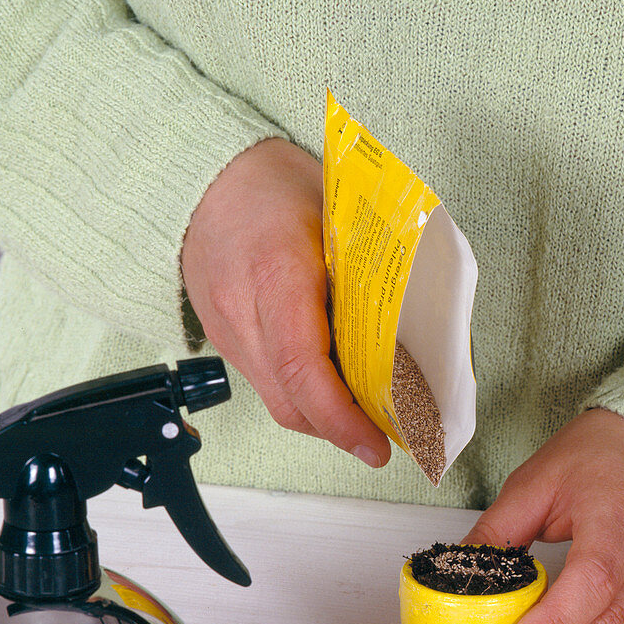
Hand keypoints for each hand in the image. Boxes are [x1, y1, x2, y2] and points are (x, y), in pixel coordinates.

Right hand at [181, 138, 389, 466]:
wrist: (205, 178)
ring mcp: (226, 331)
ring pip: (278, 400)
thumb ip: (369, 272)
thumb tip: (418, 328)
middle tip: (387, 435)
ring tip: (368, 414)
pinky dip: (303, 394)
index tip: (375, 444)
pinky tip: (334, 385)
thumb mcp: (338, 216)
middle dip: (340, 429)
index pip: (302, 367)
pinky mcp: (223, 340)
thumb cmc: (275, 188)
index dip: (340, 417)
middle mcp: (242, 312)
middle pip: (290, 401)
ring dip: (323, 417)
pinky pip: (266, 382)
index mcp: (276, 275)